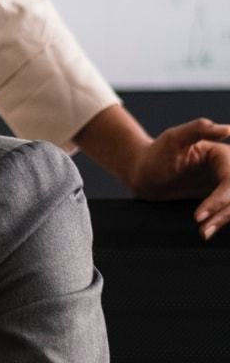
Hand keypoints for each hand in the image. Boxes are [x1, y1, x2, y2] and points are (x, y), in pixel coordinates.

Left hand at [130, 118, 229, 238]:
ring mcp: (222, 185)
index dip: (220, 199)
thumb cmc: (154, 152)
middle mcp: (226, 170)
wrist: (141, 171)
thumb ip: (199, 129)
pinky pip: (225, 211)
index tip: (199, 215)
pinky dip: (219, 221)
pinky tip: (207, 231)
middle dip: (223, 214)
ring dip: (222, 221)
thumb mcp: (174, 138)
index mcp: (222, 155)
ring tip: (204, 234)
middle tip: (203, 229)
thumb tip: (228, 129)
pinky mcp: (216, 197)